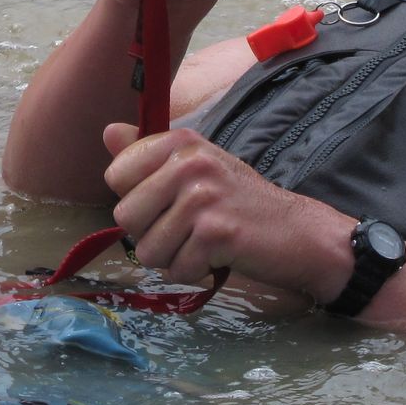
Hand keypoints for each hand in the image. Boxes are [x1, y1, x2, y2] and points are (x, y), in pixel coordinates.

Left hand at [101, 124, 353, 297]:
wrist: (297, 232)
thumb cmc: (239, 202)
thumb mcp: (196, 168)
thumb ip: (148, 153)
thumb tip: (108, 132)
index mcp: (180, 142)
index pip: (117, 175)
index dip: (136, 199)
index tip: (167, 202)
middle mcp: (190, 163)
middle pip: (126, 216)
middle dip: (151, 235)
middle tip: (186, 229)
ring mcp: (203, 198)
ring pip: (147, 250)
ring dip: (172, 258)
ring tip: (201, 243)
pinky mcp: (216, 233)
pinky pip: (176, 269)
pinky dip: (193, 272)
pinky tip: (216, 256)